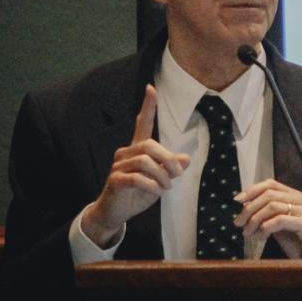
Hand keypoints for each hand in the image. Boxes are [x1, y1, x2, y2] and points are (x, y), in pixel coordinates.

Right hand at [82, 84, 189, 246]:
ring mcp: (118, 166)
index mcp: (138, 150)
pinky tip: (156, 191)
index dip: (148, 107)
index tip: (151, 88)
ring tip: (165, 187)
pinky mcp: (115, 180)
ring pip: (145, 162)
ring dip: (161, 176)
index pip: (142, 124)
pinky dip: (151, 185)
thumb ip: (171, 168)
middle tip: (176, 175)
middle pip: (150, 145)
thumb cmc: (138, 193)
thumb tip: (186, 159)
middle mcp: (126, 153)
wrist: (115, 212)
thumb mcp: (160, 180)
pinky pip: (137, 178)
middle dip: (168, 159)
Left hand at [234, 179, 301, 258]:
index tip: (237, 200)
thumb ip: (267, 213)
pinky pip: (281, 220)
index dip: (253, 190)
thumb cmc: (297, 243)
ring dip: (255, 219)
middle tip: (239, 222)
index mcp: (298, 197)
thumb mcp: (278, 225)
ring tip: (248, 232)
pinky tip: (261, 236)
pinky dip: (266, 227)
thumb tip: (245, 205)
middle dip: (250, 208)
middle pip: (270, 194)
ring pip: (273, 206)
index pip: (272, 184)